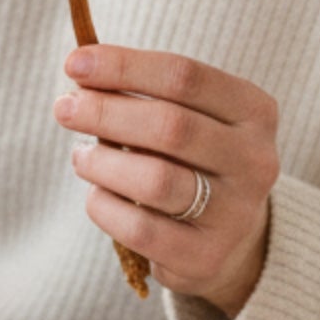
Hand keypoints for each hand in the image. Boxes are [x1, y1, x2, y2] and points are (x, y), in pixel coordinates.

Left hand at [56, 45, 279, 319]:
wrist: (230, 238)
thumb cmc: (192, 160)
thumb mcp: (187, 117)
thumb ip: (144, 95)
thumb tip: (81, 72)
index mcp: (254, 111)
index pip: (184, 76)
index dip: (124, 66)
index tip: (75, 63)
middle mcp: (255, 161)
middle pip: (170, 126)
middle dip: (105, 112)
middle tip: (64, 108)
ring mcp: (236, 213)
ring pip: (155, 180)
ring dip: (102, 162)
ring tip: (81, 156)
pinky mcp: (206, 256)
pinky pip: (140, 228)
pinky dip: (105, 206)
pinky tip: (96, 195)